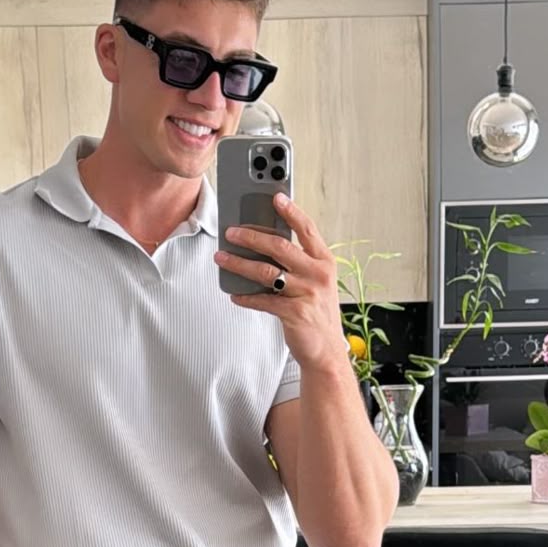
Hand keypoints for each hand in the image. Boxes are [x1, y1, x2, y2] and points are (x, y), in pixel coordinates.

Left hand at [216, 195, 346, 375]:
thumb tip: (263, 244)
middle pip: (280, 246)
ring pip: (266, 271)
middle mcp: (318, 274)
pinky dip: (246, 296)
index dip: (291, 211)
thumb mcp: (315, 282)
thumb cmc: (316, 312)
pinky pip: (263, 300)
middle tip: (230, 232)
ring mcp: (307, 293)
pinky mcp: (295, 312)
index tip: (275, 196)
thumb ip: (297, 263)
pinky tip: (234, 294)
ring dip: (239, 263)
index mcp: (324, 261)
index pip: (307, 229)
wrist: (326, 350)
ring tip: (221, 258)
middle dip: (251, 236)